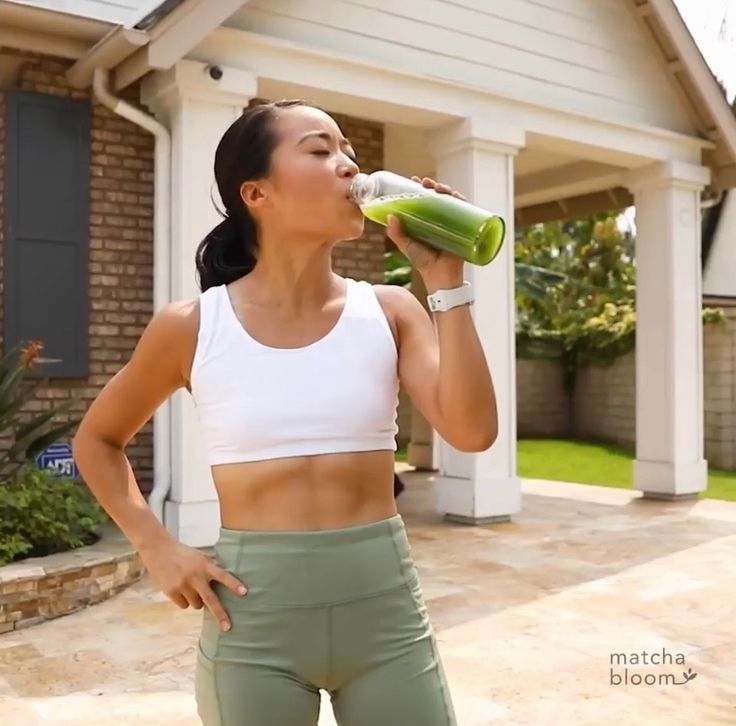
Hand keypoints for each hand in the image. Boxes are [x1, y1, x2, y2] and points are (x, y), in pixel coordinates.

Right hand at [139, 538, 246, 631]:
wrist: (159, 550)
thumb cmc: (184, 554)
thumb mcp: (200, 557)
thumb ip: (211, 570)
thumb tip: (224, 587)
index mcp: (205, 565)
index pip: (223, 575)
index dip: (234, 584)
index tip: (245, 592)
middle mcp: (195, 576)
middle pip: (210, 599)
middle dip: (220, 614)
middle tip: (228, 627)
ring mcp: (183, 585)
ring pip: (197, 605)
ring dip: (197, 600)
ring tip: (189, 586)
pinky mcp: (171, 592)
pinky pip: (184, 606)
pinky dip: (184, 600)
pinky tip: (178, 587)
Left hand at [385, 176, 465, 291]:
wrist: (440, 276)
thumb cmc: (423, 262)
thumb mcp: (407, 246)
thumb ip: (396, 234)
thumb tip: (389, 216)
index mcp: (424, 221)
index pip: (422, 200)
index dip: (419, 188)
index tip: (414, 180)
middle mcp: (438, 219)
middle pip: (437, 197)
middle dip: (432, 186)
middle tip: (425, 183)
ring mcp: (451, 222)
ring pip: (450, 200)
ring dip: (445, 190)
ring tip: (437, 188)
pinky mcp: (462, 227)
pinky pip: (464, 210)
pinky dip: (461, 201)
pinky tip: (455, 195)